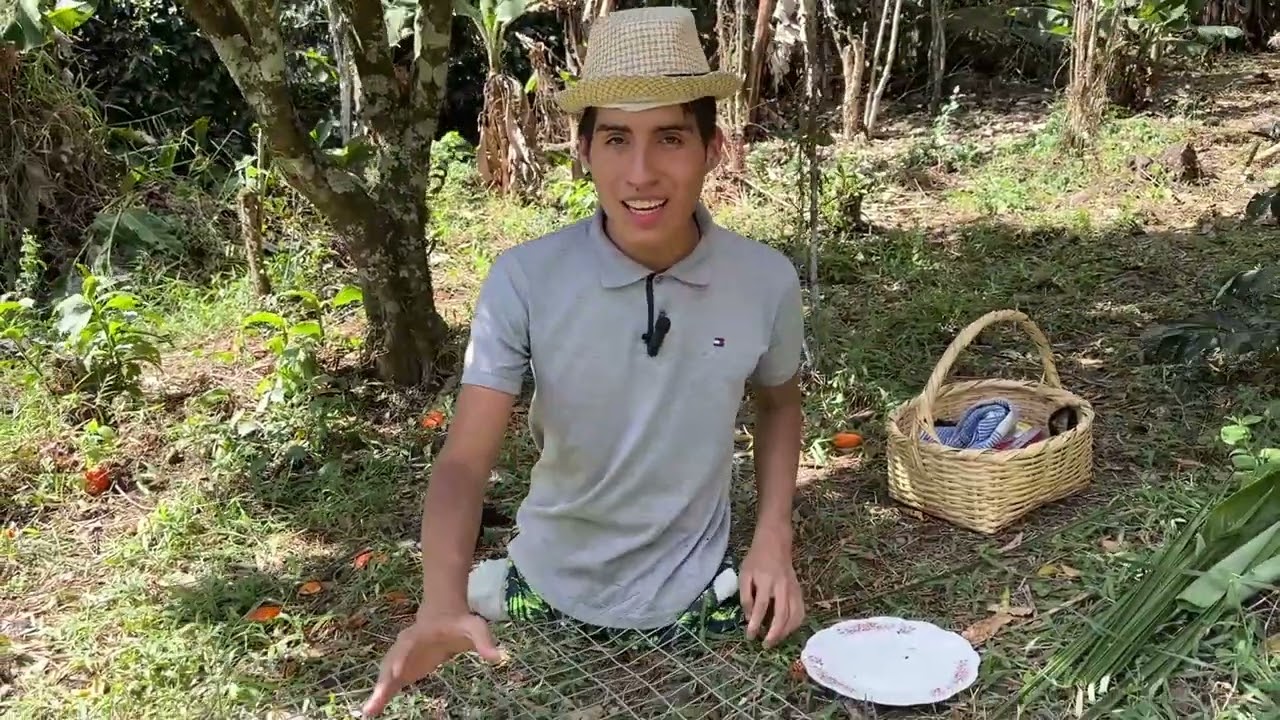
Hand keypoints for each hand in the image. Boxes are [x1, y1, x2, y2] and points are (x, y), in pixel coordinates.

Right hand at [361, 608, 502, 716]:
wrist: (442, 613)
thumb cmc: (459, 621)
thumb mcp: (475, 626)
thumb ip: (485, 640)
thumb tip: (498, 658)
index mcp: (420, 633)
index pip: (408, 644)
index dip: (401, 657)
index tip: (394, 673)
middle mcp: (405, 645)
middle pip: (390, 662)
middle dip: (383, 681)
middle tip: (376, 699)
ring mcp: (401, 657)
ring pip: (385, 675)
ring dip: (378, 693)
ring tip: (368, 712)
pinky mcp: (403, 669)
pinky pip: (389, 683)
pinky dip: (380, 696)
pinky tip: (372, 712)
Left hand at [739, 528, 804, 648]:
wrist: (775, 543)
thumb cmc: (756, 559)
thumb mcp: (744, 574)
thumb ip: (746, 596)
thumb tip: (749, 617)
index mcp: (766, 581)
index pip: (761, 607)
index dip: (755, 624)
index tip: (750, 636)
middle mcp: (782, 587)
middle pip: (781, 615)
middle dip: (774, 633)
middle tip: (765, 645)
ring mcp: (793, 589)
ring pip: (794, 616)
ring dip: (785, 632)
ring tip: (775, 640)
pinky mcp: (799, 591)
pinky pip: (801, 611)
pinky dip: (795, 624)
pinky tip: (787, 630)